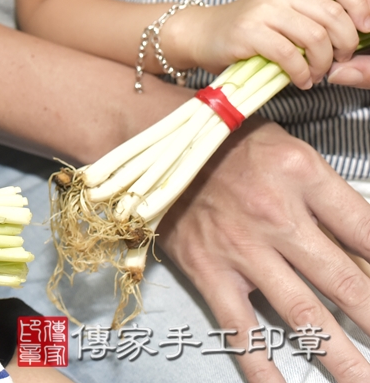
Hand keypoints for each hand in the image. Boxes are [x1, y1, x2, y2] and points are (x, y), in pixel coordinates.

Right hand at [158, 118, 369, 382]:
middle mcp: (275, 213)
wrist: (152, 142)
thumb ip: (327, 200)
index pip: (367, 230)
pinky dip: (261, 364)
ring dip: (341, 355)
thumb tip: (366, 255)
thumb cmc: (229, 143)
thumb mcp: (289, 152)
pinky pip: (240, 326)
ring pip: (304, 312)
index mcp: (301, 174)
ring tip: (363, 382)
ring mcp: (241, 247)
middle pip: (347, 280)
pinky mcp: (208, 269)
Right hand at [165, 0, 367, 87]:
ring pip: (316, 37)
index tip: (364, 29)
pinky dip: (301, 73)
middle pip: (334, 15)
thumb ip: (313, 18)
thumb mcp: (283, 14)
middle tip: (338, 61)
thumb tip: (353, 40)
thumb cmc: (247, 30)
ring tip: (316, 75)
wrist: (200, 34)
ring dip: (323, 64)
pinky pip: (290, 55)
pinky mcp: (249, 32)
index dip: (360, 4)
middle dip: (345, 45)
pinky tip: (300, 80)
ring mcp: (263, 11)